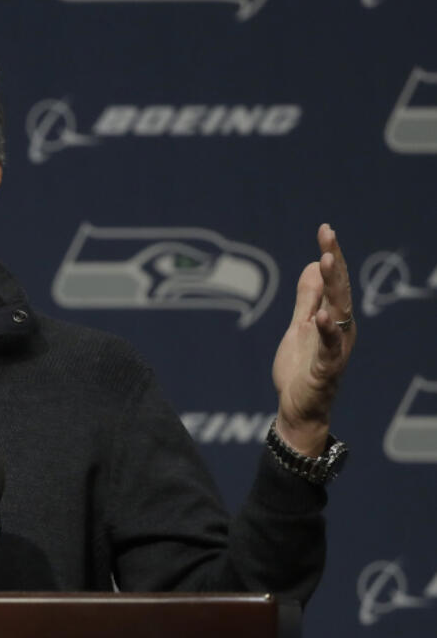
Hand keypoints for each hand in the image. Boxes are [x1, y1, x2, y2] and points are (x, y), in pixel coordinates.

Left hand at [271, 224, 355, 455]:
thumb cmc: (301, 368)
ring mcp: (335, 349)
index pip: (334, 282)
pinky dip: (327, 332)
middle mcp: (340, 330)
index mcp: (334, 318)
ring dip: (334, 287)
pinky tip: (322, 316)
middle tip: (328, 236)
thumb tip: (314, 265)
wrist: (298, 408)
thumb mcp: (299, 326)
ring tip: (328, 262)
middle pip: (339, 291)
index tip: (325, 230)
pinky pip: (329, 349)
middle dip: (334, 262)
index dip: (331, 255)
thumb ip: (307, 299)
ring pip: (338, 313)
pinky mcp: (325, 369)